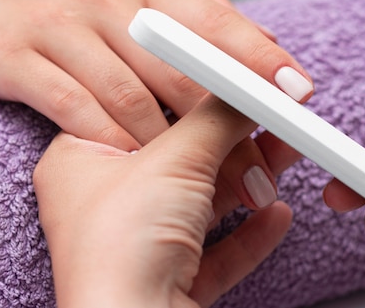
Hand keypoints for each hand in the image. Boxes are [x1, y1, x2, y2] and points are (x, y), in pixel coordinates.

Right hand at [0, 0, 312, 209]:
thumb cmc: (61, 4)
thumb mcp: (128, 1)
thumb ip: (187, 30)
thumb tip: (253, 67)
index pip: (214, 20)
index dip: (259, 57)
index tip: (298, 92)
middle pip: (182, 68)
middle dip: (228, 127)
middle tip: (262, 171)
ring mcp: (61, 26)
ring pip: (133, 96)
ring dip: (175, 152)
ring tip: (209, 192)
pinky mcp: (18, 57)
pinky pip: (75, 108)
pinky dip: (112, 143)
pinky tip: (134, 168)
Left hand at [33, 96, 292, 307]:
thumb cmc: (121, 251)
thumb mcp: (173, 161)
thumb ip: (215, 116)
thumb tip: (247, 85)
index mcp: (81, 160)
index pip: (140, 107)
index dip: (189, 92)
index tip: (233, 83)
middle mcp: (104, 202)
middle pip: (178, 156)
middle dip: (233, 142)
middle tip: (271, 120)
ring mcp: (136, 245)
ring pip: (202, 202)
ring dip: (247, 182)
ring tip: (284, 160)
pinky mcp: (167, 281)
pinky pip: (214, 249)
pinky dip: (247, 233)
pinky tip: (277, 216)